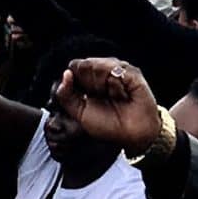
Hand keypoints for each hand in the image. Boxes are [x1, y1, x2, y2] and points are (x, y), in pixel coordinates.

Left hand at [52, 56, 167, 152]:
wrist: (132, 135)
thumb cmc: (108, 126)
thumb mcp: (80, 113)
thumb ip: (66, 95)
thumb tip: (65, 73)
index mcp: (89, 83)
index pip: (75, 67)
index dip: (75, 77)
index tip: (82, 93)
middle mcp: (103, 75)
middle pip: (86, 64)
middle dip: (88, 80)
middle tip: (98, 96)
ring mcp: (118, 73)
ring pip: (99, 64)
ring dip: (100, 81)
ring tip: (110, 95)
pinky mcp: (132, 73)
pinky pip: (116, 68)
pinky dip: (114, 81)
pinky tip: (119, 92)